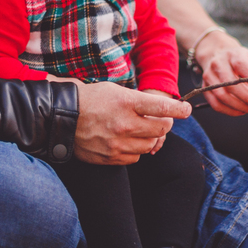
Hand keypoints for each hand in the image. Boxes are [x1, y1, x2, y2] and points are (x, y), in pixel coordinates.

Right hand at [74, 82, 191, 164]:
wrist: (61, 117)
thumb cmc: (90, 100)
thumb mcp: (115, 90)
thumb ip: (139, 101)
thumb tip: (163, 110)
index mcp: (126, 102)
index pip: (162, 108)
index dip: (179, 110)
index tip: (186, 110)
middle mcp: (124, 124)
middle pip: (161, 130)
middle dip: (164, 124)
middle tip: (160, 120)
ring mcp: (117, 143)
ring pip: (150, 146)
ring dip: (150, 138)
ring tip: (139, 130)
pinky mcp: (111, 158)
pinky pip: (135, 157)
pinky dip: (135, 150)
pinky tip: (126, 140)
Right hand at [194, 31, 247, 116]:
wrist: (216, 54)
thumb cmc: (237, 60)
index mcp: (232, 54)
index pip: (241, 65)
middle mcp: (218, 64)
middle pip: (230, 84)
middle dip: (247, 98)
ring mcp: (209, 76)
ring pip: (222, 96)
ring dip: (239, 107)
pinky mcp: (204, 87)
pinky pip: (215, 104)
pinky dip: (229, 111)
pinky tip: (241, 111)